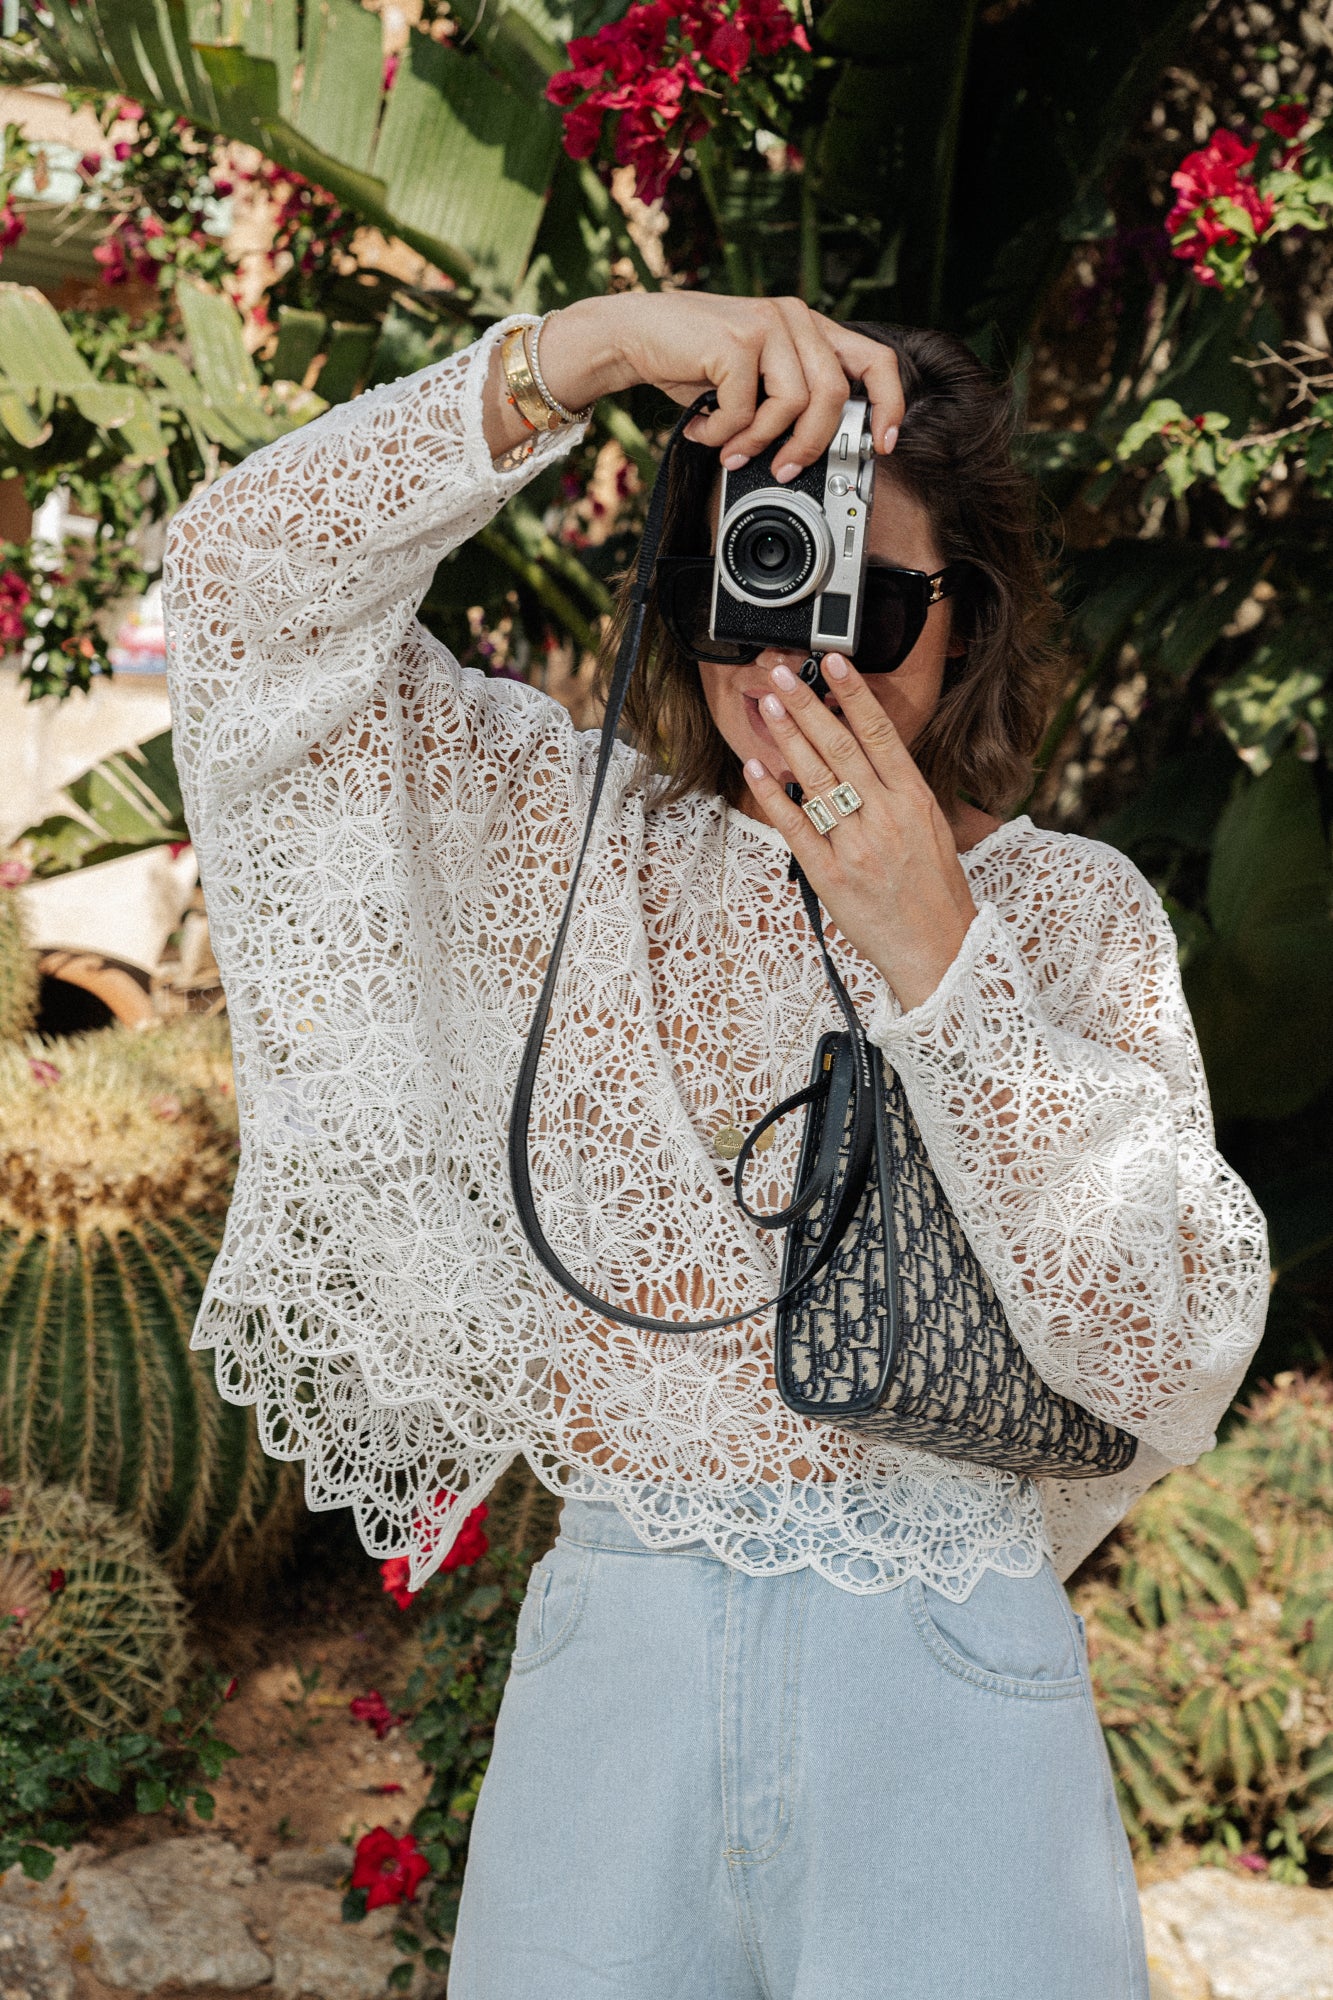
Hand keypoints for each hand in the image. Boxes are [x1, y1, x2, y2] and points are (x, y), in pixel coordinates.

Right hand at [483, 292, 904, 477]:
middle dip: (811, 444)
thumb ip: (787, 401)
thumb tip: (815, 455)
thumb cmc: (692, 362)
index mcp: (809, 327)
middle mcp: (795, 318)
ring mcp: (768, 323)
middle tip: (784, 469)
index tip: (883, 445)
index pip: (874, 360)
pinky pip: (747, 409)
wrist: (633, 335)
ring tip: (729, 449)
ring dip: (758, 441)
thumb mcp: (752, 381)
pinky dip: (722, 433)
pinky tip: (701, 430)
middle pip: (833, 394)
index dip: (888, 405)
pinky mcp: (738, 339)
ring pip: (794, 405)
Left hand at [741, 654, 978, 1013]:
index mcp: (914, 800)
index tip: (835, 660)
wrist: (939, 950)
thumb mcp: (932, 829)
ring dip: (788, 736)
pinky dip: (774, 795)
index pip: (881, 733)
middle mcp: (885, 816)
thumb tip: (866, 751)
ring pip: (815, 779)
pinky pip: (795, 828)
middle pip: (840, 747)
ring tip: (768, 704)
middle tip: (781, 672)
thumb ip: (898, 791)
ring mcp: (856, 845)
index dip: (854, 694)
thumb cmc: (935, 891)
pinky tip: (757, 767)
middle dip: (807, 704)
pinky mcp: (831, 876)